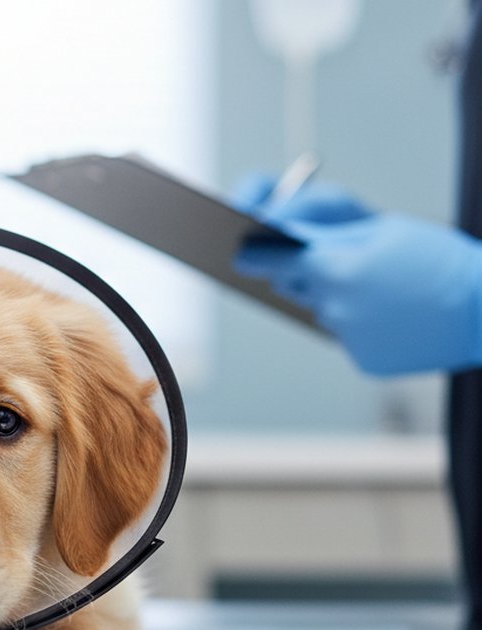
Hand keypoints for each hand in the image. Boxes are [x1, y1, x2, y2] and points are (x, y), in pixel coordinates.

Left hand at [232, 176, 481, 374]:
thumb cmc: (440, 260)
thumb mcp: (385, 230)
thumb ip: (331, 236)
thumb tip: (289, 238)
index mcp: (336, 269)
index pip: (274, 261)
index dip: (257, 254)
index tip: (238, 253)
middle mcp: (335, 307)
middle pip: (300, 287)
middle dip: (314, 274)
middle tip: (348, 265)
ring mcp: (349, 338)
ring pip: (326, 311)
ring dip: (344, 300)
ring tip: (388, 292)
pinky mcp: (365, 360)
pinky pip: (350, 337)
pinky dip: (365, 326)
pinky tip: (397, 317)